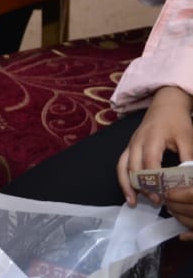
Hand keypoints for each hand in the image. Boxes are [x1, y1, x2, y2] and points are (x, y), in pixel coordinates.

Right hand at [117, 86, 192, 235]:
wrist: (165, 105)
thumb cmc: (177, 121)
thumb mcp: (187, 138)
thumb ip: (188, 157)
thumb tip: (189, 178)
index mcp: (151, 138)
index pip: (149, 161)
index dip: (155, 179)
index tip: (164, 194)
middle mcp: (136, 142)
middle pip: (132, 166)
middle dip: (141, 186)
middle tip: (155, 201)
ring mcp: (130, 144)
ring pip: (122, 166)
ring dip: (126, 185)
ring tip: (132, 202)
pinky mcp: (129, 147)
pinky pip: (121, 164)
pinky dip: (124, 178)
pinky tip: (130, 191)